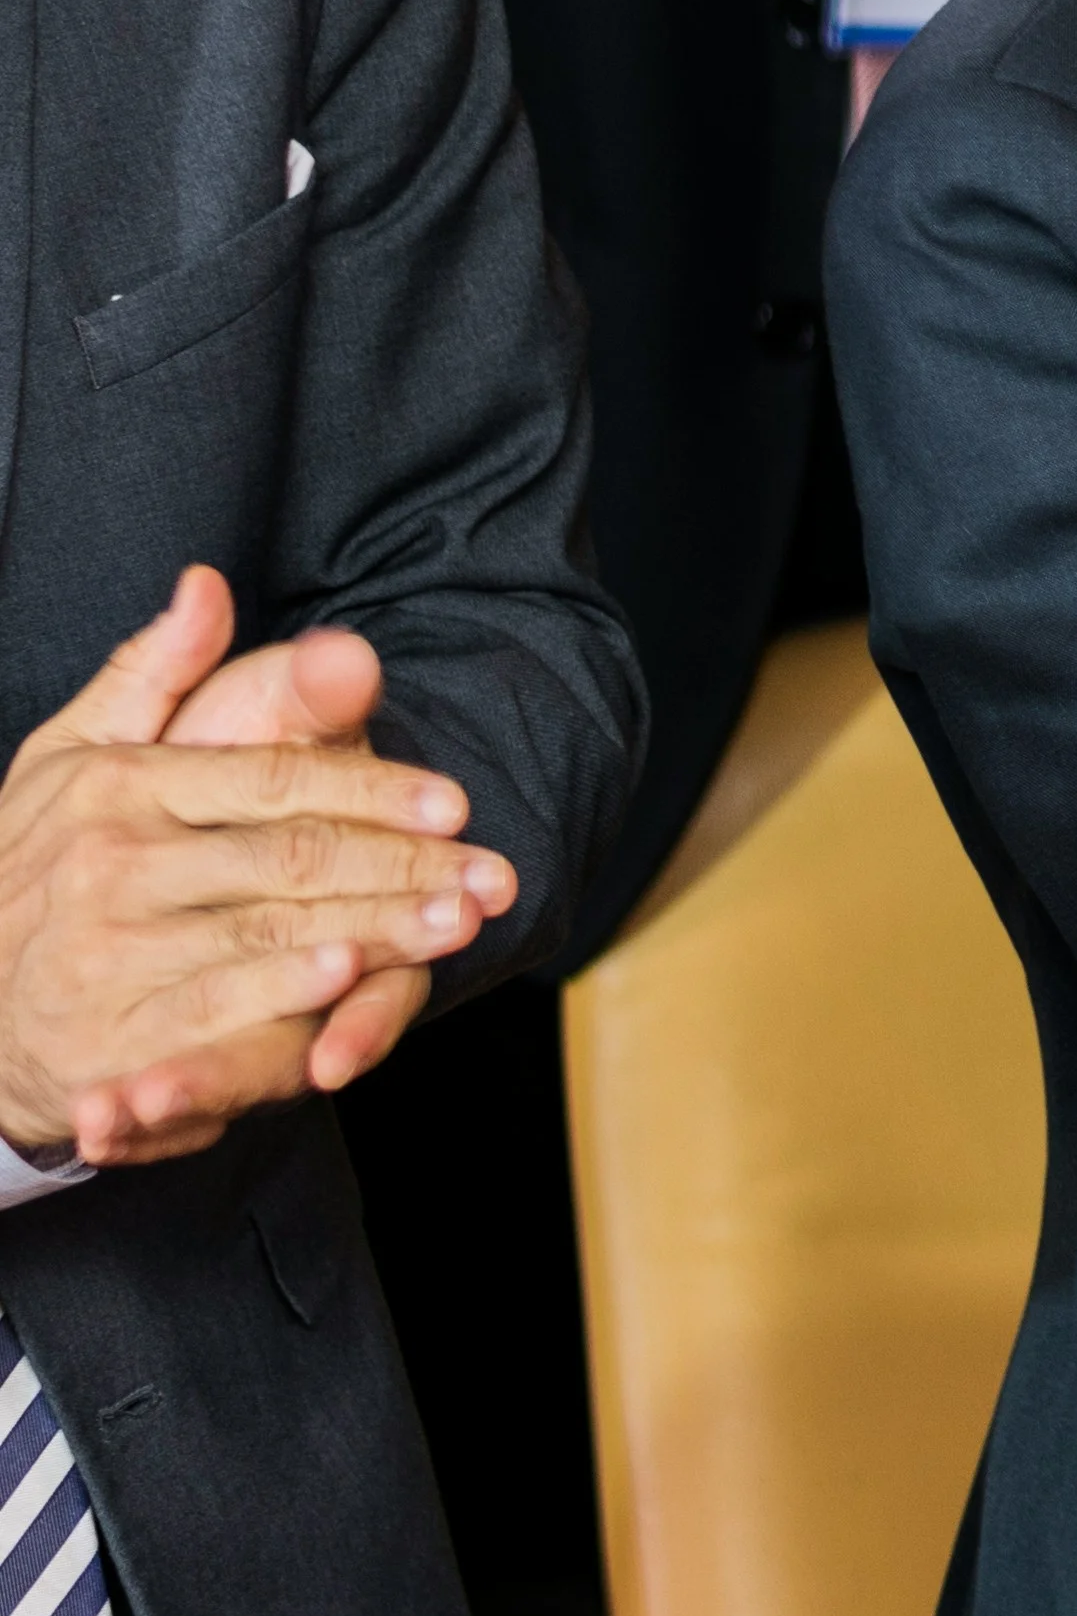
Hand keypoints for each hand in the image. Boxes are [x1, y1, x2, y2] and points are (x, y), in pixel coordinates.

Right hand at [0, 568, 510, 1167]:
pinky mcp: (111, 1033)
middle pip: (290, 859)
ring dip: (376, 930)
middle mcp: (112, 863)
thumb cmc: (45, 861)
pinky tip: (347, 979)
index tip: (456, 802)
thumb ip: (151, 673)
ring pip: (271, 933)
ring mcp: (109, 951)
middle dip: (402, 867)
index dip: (370, 788)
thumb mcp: (73, 754)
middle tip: (492, 874)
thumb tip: (206, 582)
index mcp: (117, 786)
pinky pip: (214, 1012)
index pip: (270, 779)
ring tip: (459, 921)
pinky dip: (283, 996)